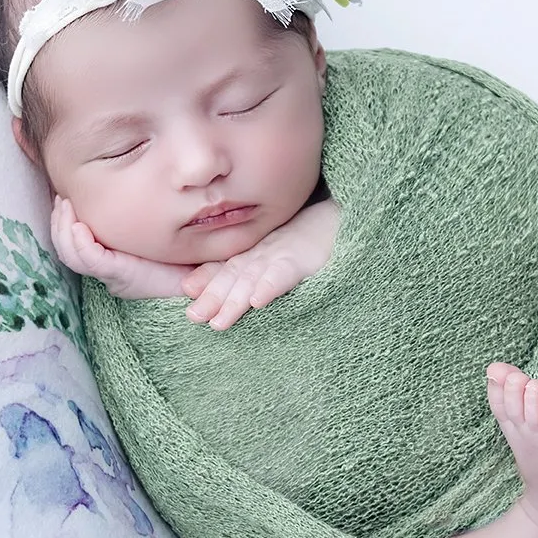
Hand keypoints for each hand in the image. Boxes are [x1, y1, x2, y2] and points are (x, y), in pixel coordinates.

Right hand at [49, 196, 191, 299]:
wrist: (205, 284)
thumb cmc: (187, 258)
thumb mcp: (162, 233)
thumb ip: (148, 214)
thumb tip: (144, 179)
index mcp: (114, 259)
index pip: (77, 242)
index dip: (64, 221)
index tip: (64, 198)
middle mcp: (109, 268)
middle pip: (68, 249)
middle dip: (59, 222)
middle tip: (61, 199)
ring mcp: (113, 274)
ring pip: (72, 256)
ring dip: (64, 230)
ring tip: (65, 206)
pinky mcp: (122, 277)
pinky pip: (92, 262)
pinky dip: (82, 244)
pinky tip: (80, 227)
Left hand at [182, 199, 341, 329]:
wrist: (350, 215)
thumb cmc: (318, 239)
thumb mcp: (283, 255)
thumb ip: (254, 269)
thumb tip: (216, 289)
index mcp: (260, 251)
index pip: (229, 266)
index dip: (208, 278)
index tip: (187, 291)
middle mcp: (268, 251)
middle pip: (235, 274)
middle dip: (213, 295)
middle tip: (193, 317)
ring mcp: (287, 252)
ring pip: (255, 276)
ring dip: (236, 298)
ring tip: (219, 321)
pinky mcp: (309, 257)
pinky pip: (287, 272)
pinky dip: (271, 285)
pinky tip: (258, 301)